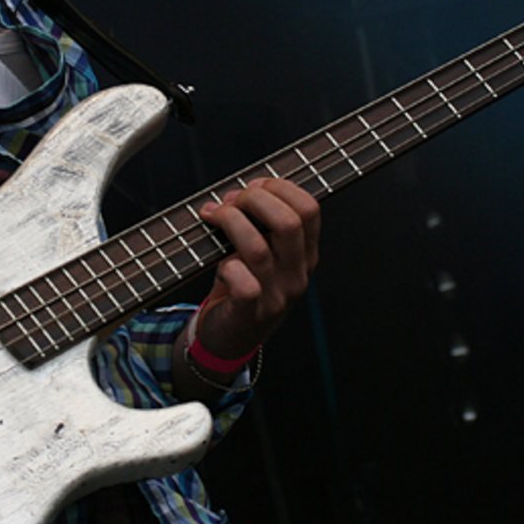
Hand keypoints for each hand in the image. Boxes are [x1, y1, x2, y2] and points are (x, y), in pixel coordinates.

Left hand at [193, 177, 321, 359]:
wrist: (230, 337)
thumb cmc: (243, 284)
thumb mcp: (261, 250)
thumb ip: (257, 221)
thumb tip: (238, 192)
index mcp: (306, 253)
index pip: (309, 208)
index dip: (279, 187)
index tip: (254, 186)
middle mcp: (297, 274)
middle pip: (289, 222)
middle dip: (254, 199)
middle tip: (231, 201)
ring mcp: (277, 296)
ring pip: (258, 248)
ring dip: (230, 222)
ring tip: (214, 216)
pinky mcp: (251, 314)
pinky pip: (244, 285)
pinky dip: (227, 266)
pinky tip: (219, 261)